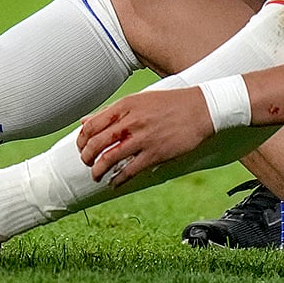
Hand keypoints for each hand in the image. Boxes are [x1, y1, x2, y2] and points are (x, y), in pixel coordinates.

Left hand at [76, 87, 212, 185]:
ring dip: (98, 170)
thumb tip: (86, 121)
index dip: (82, 138)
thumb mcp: (139, 99)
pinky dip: (118, 179)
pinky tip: (114, 183)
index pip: (92, 124)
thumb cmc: (171, 102)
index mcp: (125, 105)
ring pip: (110, 158)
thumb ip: (113, 111)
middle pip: (97, 142)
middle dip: (87, 156)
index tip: (81, 146)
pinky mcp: (155, 153)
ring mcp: (143, 138)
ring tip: (96, 176)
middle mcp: (131, 121)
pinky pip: (130, 170)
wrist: (202, 109)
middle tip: (86, 162)